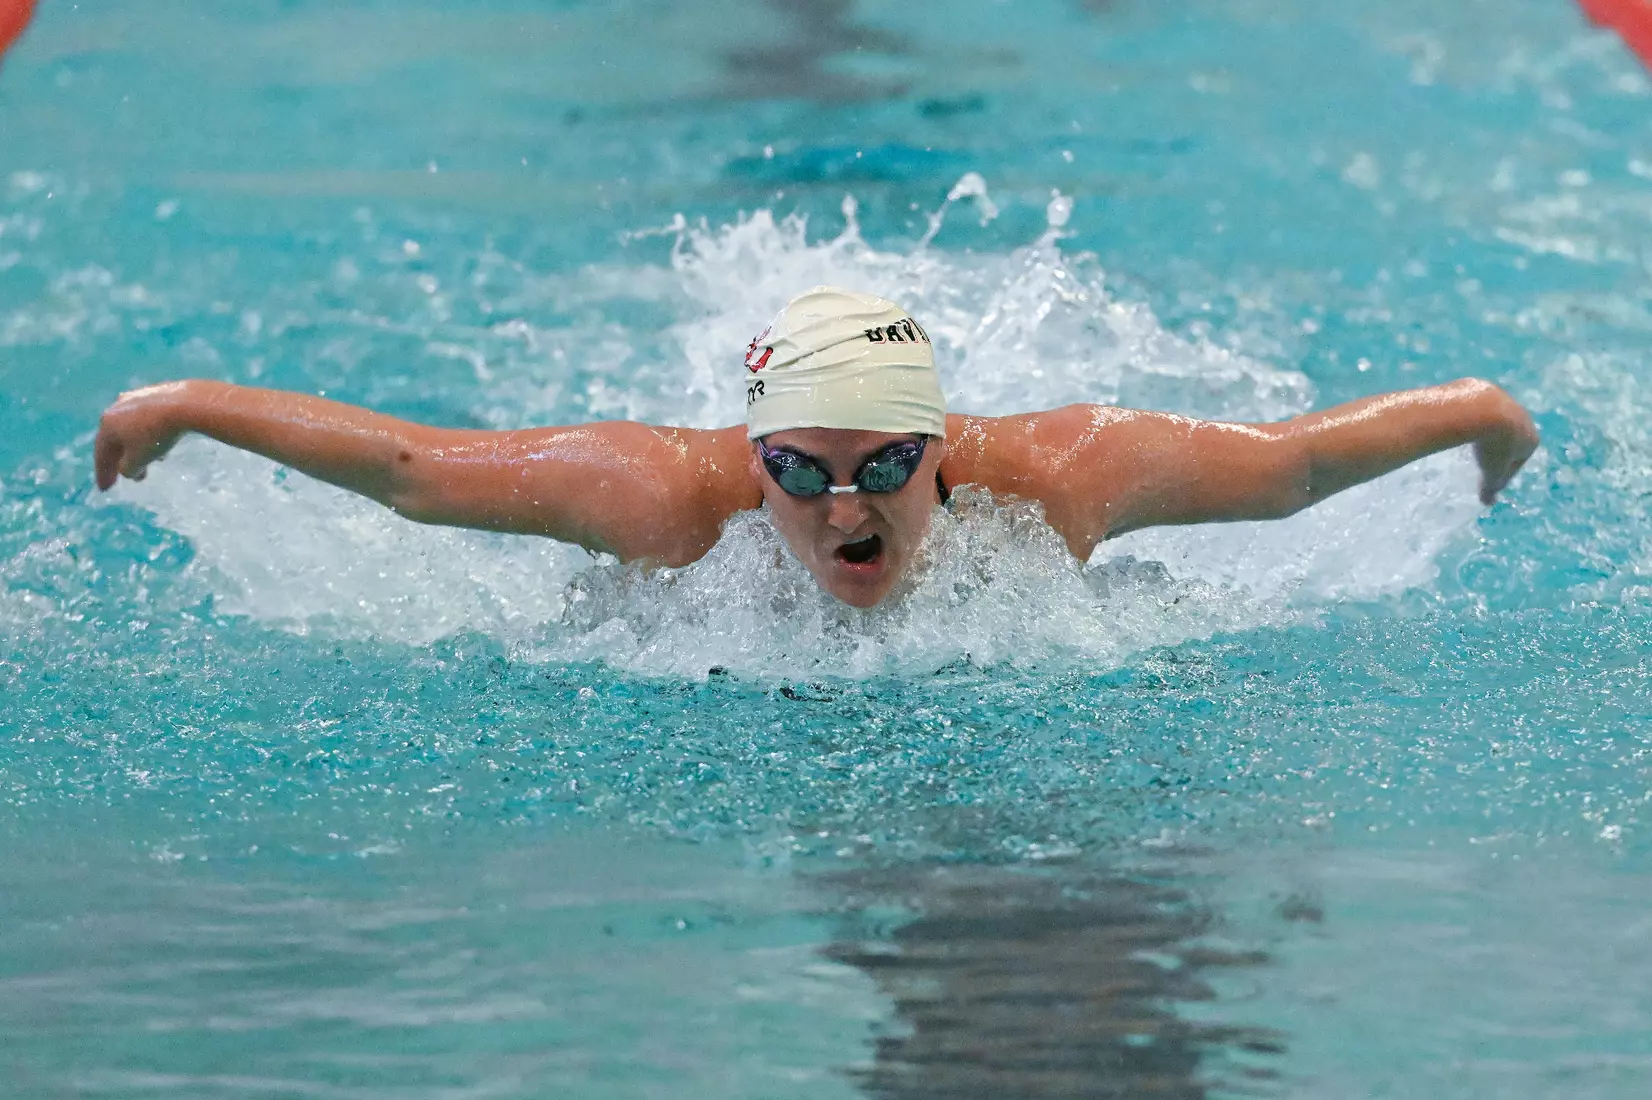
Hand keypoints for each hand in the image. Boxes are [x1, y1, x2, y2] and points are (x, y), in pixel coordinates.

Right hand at [94, 382, 194, 489]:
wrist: (185, 403)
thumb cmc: (156, 435)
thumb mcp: (138, 460)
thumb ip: (128, 469)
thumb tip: (127, 470)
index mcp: (107, 424)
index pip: (101, 453)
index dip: (103, 473)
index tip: (106, 489)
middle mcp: (116, 408)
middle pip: (116, 440)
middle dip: (123, 461)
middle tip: (130, 477)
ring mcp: (135, 398)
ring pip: (132, 430)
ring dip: (138, 450)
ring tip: (150, 465)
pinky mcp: (155, 393)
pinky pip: (147, 421)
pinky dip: (150, 436)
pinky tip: (163, 446)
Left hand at [1472, 388, 1539, 504]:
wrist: (1483, 409)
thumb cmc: (1493, 447)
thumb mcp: (1491, 472)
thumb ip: (1490, 487)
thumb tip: (1487, 502)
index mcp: (1531, 440)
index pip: (1519, 459)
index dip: (1504, 469)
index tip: (1490, 475)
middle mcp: (1524, 419)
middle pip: (1511, 437)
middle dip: (1499, 447)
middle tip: (1482, 456)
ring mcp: (1507, 402)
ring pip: (1496, 420)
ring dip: (1486, 429)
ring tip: (1471, 439)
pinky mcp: (1487, 391)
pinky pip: (1479, 408)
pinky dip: (1472, 416)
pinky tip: (1460, 422)